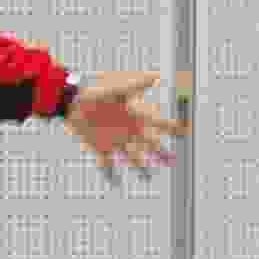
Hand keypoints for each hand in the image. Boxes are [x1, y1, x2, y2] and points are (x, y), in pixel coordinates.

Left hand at [61, 69, 184, 182]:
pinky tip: (114, 182)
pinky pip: (106, 161)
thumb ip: (138, 83)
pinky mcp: (99, 145)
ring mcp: (114, 139)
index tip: (185, 131)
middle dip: (159, 151)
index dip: (171, 127)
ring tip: (147, 177)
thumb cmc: (97, 91)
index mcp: (134, 115)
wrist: (73, 100)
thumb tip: (157, 76)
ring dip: (140, 166)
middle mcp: (127, 129)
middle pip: (148, 143)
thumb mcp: (119, 86)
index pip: (157, 123)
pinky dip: (110, 172)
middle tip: (171, 160)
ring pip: (132, 156)